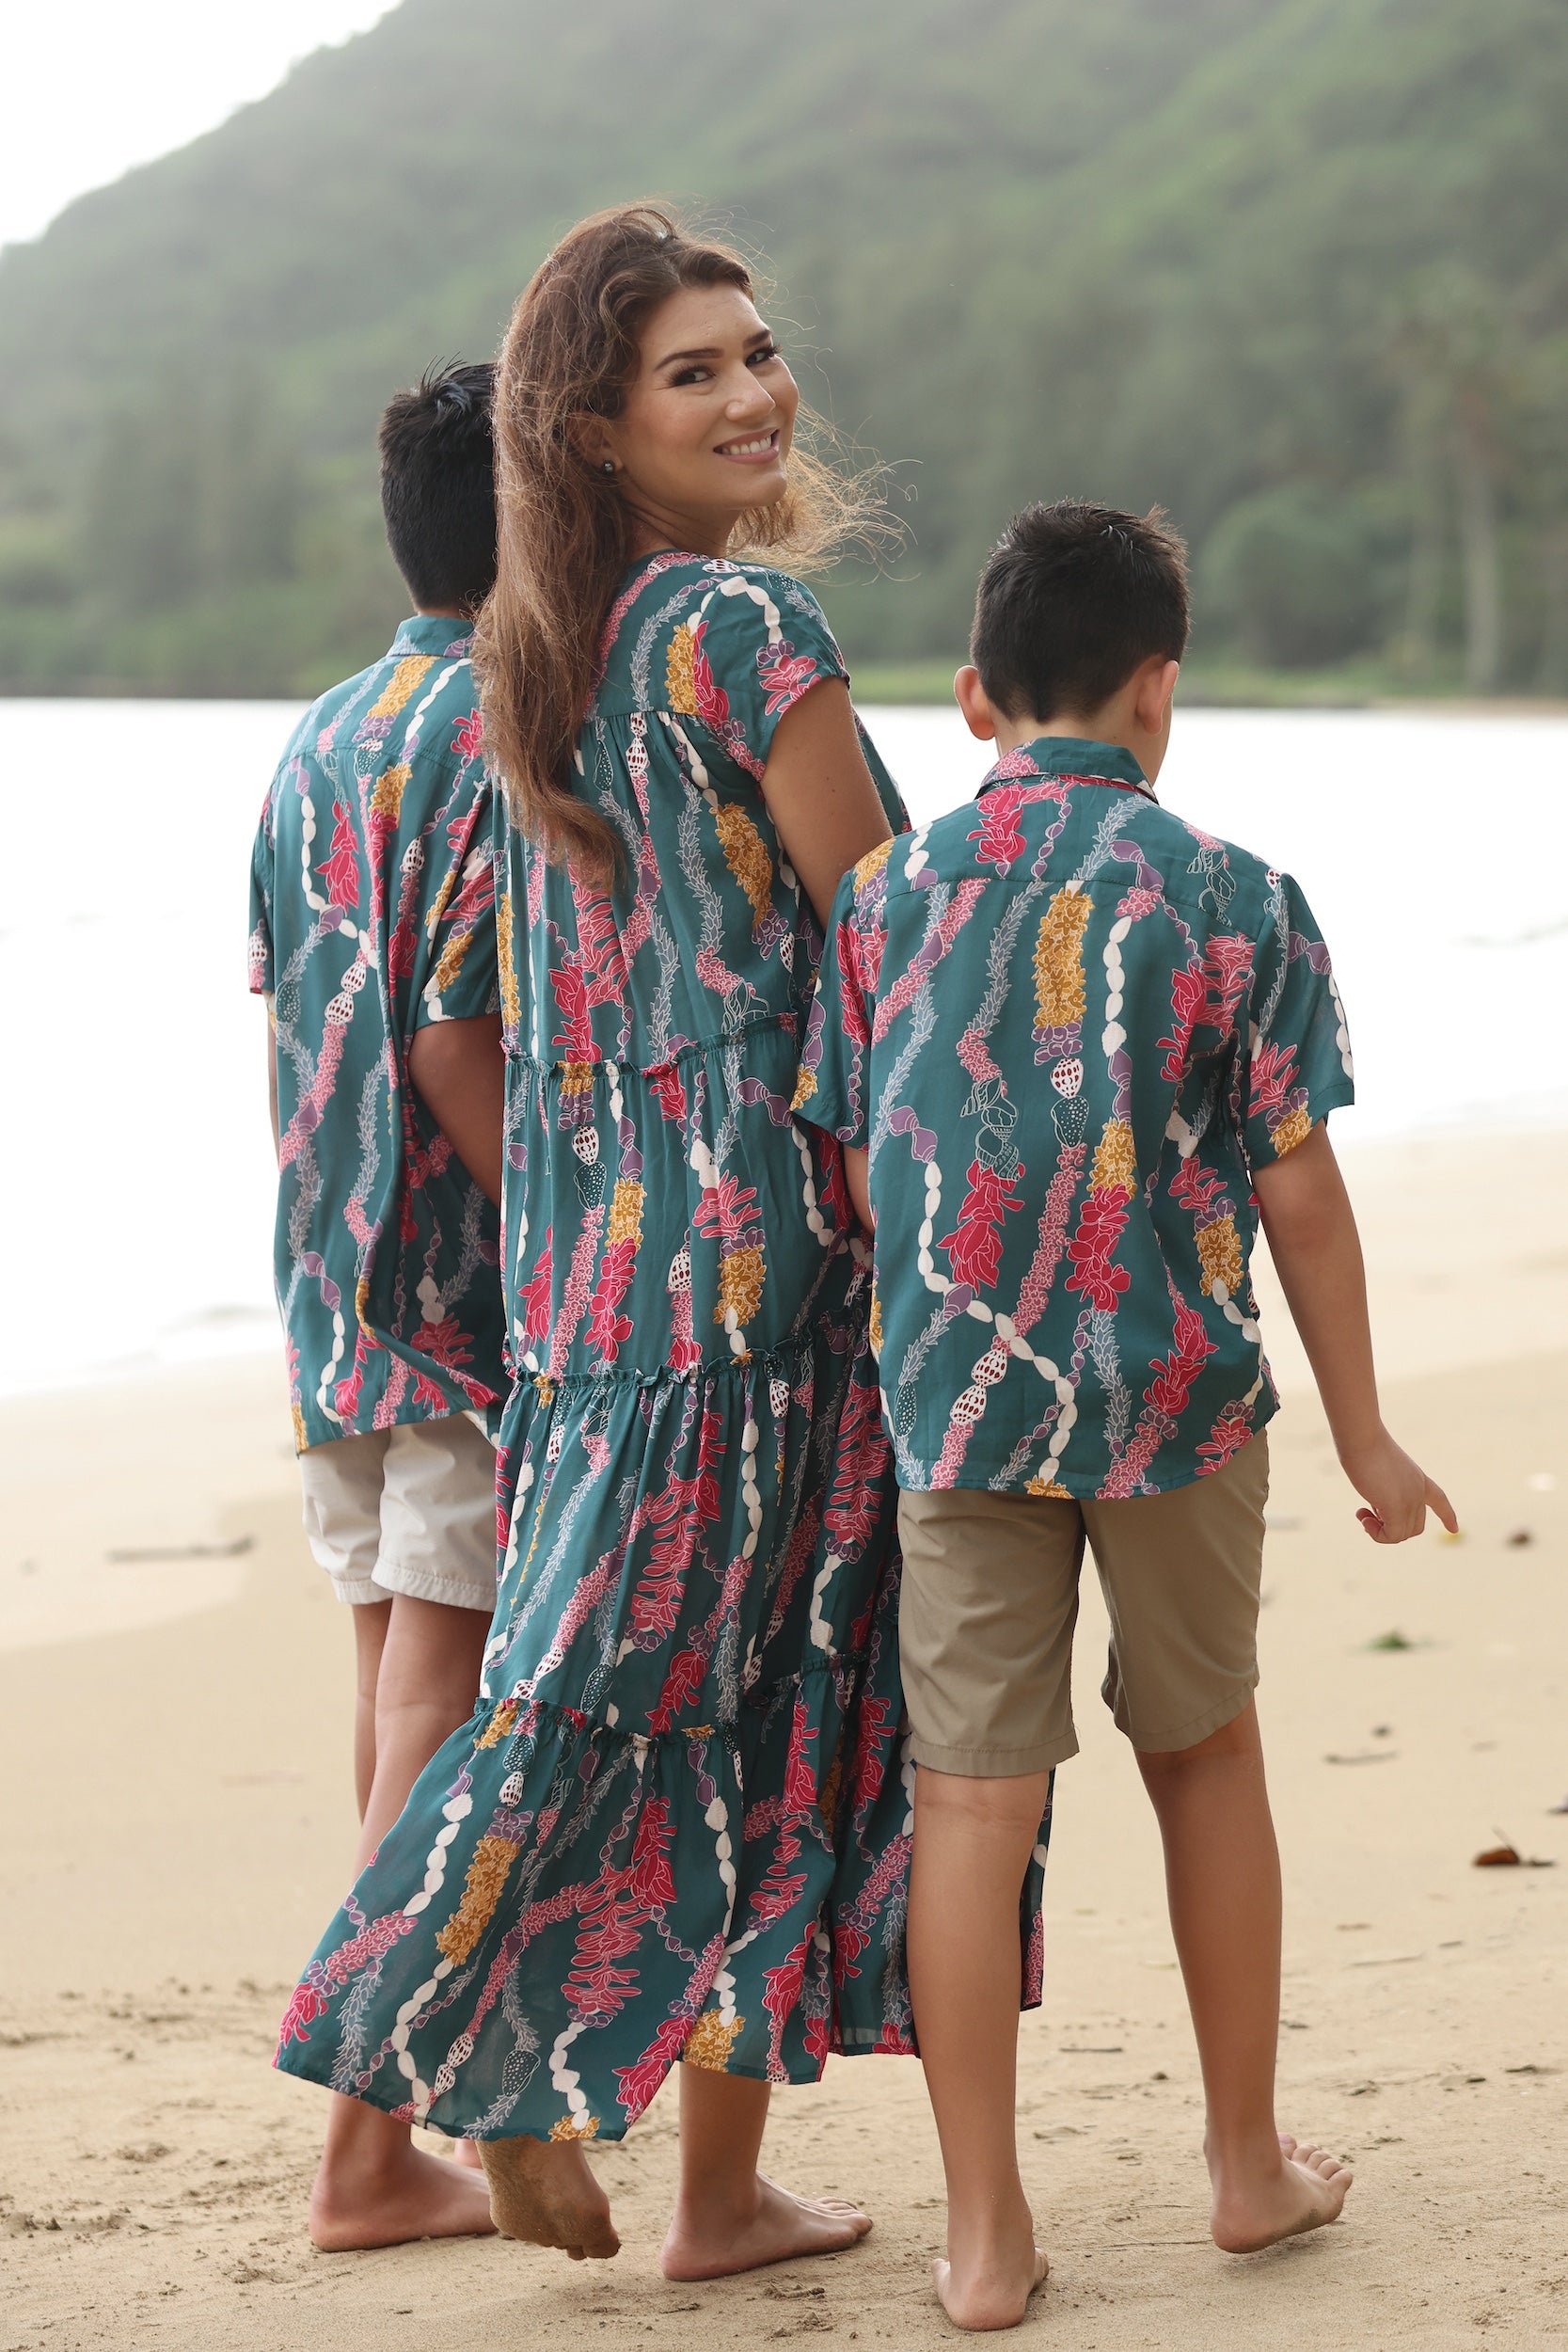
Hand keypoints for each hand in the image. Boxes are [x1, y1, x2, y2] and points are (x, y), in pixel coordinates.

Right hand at [1338, 1427, 1457, 1543]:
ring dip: (1379, 1531)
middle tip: (1367, 1514)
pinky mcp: (1397, 1508)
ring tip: (1362, 1514)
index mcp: (1418, 1478)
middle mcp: (1419, 1492)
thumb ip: (1385, 1487)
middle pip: (1414, 1526)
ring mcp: (1410, 1501)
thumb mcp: (1380, 1469)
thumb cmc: (1364, 1446)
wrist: (1362, 1437)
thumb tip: (1379, 1506)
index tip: (1454, 1529)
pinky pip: (1391, 1536)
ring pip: (1401, 1534)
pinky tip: (1362, 1515)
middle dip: (1390, 1527)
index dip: (1447, 1516)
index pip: (1439, 1500)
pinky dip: (1376, 1534)